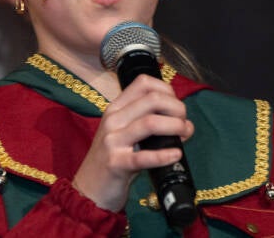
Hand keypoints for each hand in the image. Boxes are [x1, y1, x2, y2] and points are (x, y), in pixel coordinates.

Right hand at [71, 74, 193, 211]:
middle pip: (152, 100)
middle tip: (184, 122)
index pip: (143, 83)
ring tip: (185, 134)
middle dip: (177, 108)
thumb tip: (183, 122)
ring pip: (150, 123)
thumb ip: (145, 122)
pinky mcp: (116, 164)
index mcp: (115, 109)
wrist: (89, 189)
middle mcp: (113, 120)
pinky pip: (144, 156)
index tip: (176, 106)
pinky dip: (164, 155)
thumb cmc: (113, 160)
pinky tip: (175, 154)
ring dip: (175, 126)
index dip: (167, 90)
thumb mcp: (123, 134)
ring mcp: (112, 141)